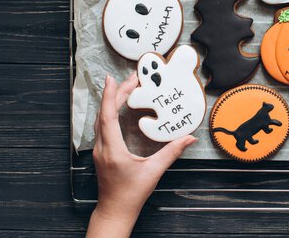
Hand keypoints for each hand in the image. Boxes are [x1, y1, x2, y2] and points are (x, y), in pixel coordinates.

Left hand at [87, 74, 196, 237]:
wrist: (115, 210)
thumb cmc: (131, 194)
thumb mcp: (154, 172)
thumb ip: (171, 153)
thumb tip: (188, 138)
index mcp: (113, 151)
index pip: (108, 117)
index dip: (109, 96)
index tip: (111, 79)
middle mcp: (103, 148)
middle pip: (105, 114)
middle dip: (116, 93)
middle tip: (132, 79)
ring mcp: (99, 150)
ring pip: (101, 119)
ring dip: (111, 101)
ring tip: (125, 87)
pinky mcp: (101, 152)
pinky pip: (101, 126)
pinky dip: (109, 111)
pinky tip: (117, 106)